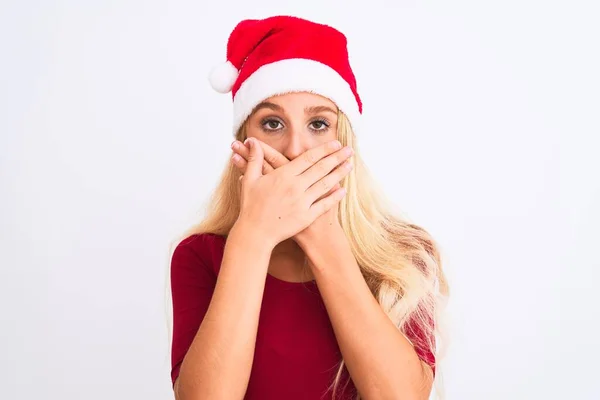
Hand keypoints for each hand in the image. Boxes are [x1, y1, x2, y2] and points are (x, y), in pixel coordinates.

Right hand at [233, 137, 352, 248]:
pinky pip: (324, 204)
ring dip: (339, 174)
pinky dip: (335, 197)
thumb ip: (254, 159)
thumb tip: (252, 141)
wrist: (255, 233)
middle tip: (349, 150)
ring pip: (326, 184)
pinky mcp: (306, 216)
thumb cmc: (251, 206)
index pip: (309, 158)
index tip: (335, 143)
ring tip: (350, 165)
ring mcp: (303, 202)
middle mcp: (296, 187)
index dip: (324, 150)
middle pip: (321, 168)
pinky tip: (343, 190)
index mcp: (283, 175)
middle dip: (337, 157)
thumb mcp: (249, 180)